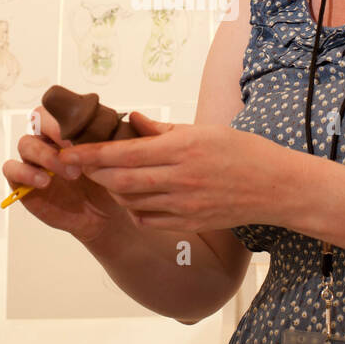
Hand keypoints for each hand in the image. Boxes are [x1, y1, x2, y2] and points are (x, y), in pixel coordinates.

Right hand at [2, 104, 132, 244]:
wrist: (108, 216)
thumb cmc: (112, 182)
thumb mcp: (119, 157)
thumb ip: (120, 137)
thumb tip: (132, 117)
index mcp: (69, 128)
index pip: (58, 107)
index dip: (67, 115)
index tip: (85, 133)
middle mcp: (49, 140)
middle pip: (37, 119)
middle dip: (55, 131)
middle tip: (75, 150)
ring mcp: (34, 160)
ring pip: (26, 143)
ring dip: (47, 155)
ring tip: (71, 174)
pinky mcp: (23, 182)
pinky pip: (11, 169)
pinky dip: (25, 172)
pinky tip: (45, 182)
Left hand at [57, 112, 284, 232]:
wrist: (275, 186)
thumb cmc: (242, 152)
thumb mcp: (203, 130)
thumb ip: (162, 129)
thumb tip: (132, 120)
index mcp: (181, 149)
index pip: (123, 153)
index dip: (90, 154)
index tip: (68, 152)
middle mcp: (180, 178)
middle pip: (120, 181)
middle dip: (94, 174)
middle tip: (81, 166)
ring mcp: (184, 205)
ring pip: (131, 201)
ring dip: (113, 190)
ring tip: (109, 178)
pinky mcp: (189, 223)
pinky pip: (148, 219)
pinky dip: (134, 209)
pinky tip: (135, 198)